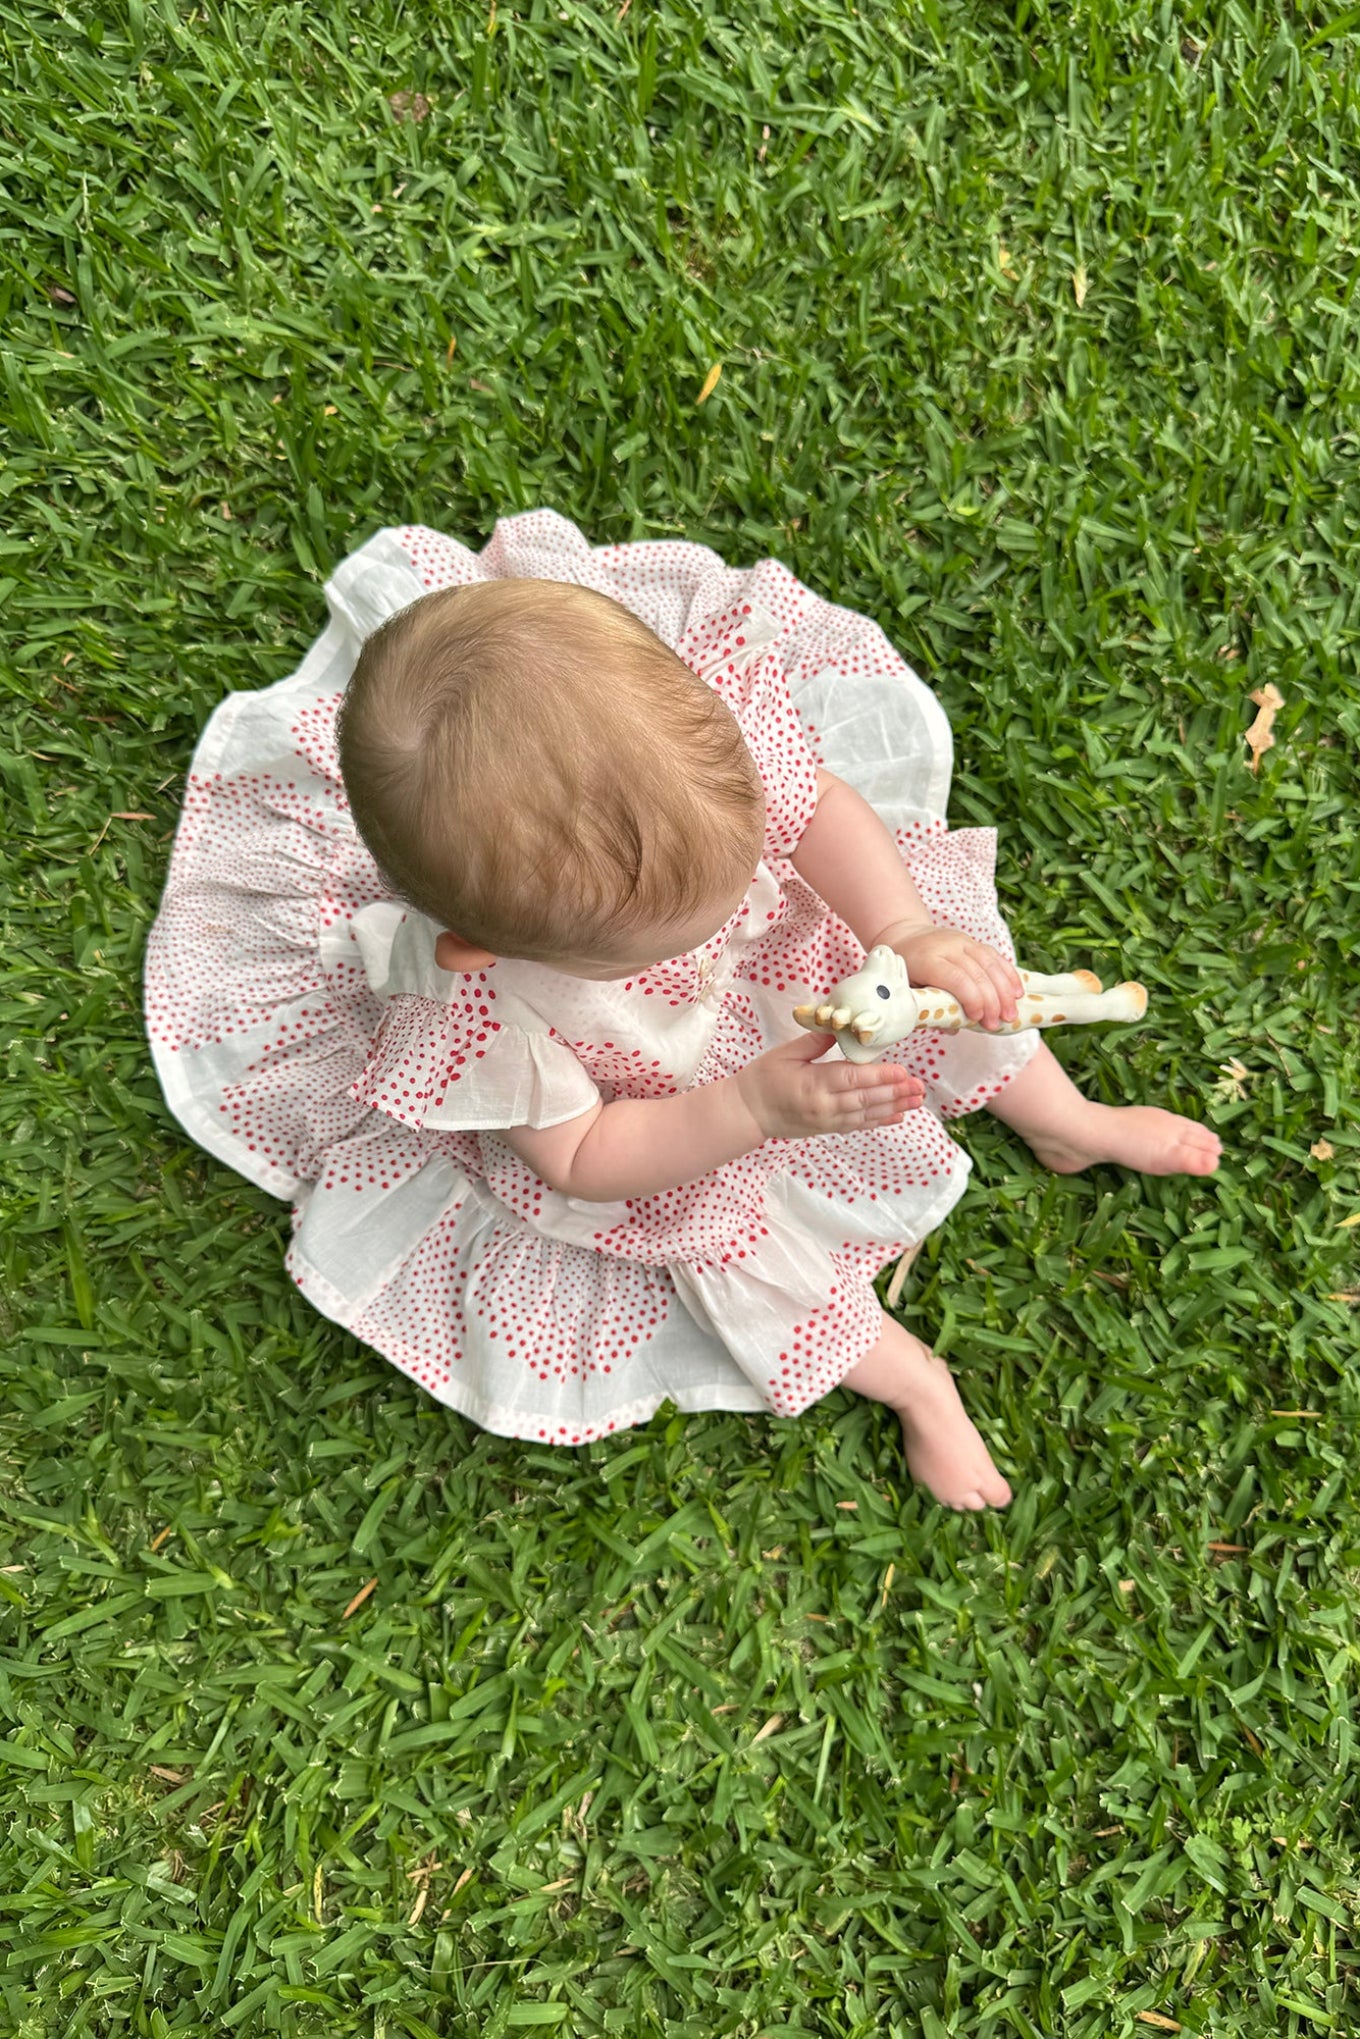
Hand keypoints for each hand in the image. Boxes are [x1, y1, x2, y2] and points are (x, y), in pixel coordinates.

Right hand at [734, 1031, 924, 1140]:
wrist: (747, 1113)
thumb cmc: (763, 1079)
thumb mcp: (785, 1054)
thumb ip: (815, 1041)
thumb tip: (840, 1025)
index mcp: (813, 1084)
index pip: (852, 1079)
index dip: (879, 1076)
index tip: (902, 1071)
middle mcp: (824, 1106)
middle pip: (865, 1099)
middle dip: (895, 1092)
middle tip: (918, 1086)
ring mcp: (827, 1120)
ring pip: (866, 1114)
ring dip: (894, 1107)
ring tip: (916, 1101)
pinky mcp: (827, 1128)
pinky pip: (858, 1125)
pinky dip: (879, 1121)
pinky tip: (897, 1116)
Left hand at [881, 921, 1022, 1029]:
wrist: (905, 936)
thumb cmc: (905, 970)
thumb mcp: (907, 989)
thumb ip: (929, 1009)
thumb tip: (953, 1028)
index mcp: (928, 960)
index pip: (956, 978)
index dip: (972, 999)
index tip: (978, 1018)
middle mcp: (948, 947)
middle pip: (977, 974)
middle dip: (991, 1002)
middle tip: (997, 1024)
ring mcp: (962, 941)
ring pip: (990, 965)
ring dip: (1005, 992)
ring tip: (1011, 1014)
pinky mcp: (973, 941)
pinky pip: (995, 957)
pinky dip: (1008, 975)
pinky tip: (1017, 993)